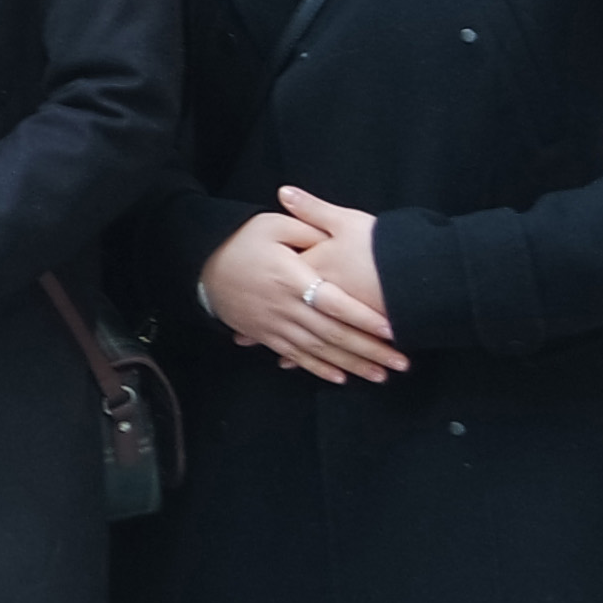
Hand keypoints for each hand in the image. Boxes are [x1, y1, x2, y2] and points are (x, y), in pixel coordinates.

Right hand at [201, 205, 403, 383]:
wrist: (201, 266)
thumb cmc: (240, 241)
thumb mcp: (272, 224)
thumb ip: (306, 228)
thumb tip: (332, 234)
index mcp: (291, 278)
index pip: (335, 303)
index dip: (364, 318)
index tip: (393, 329)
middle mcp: (285, 307)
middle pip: (333, 334)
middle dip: (369, 350)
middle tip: (401, 363)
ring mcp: (274, 326)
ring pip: (318, 351)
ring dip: (351, 365)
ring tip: (381, 376)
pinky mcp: (266, 335)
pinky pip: (296, 356)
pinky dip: (318, 369)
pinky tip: (341, 378)